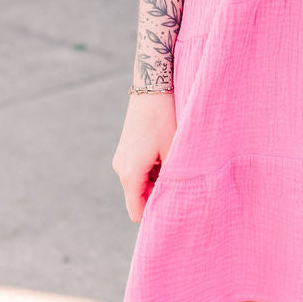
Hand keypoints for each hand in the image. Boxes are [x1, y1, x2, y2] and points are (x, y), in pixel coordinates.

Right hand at [112, 92, 176, 221]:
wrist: (152, 87)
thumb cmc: (165, 118)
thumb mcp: (174, 151)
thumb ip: (172, 179)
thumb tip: (175, 200)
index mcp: (130, 173)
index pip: (137, 212)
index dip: (155, 214)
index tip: (174, 208)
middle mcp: (121, 168)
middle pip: (139, 198)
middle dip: (158, 194)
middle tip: (181, 182)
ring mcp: (122, 158)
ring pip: (140, 183)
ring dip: (157, 179)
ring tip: (175, 161)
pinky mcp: (126, 149)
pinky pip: (139, 170)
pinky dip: (153, 168)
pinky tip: (167, 152)